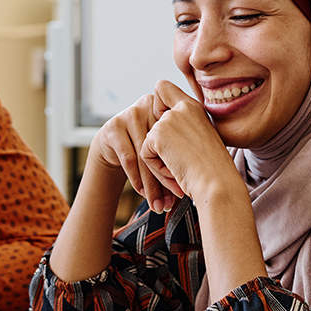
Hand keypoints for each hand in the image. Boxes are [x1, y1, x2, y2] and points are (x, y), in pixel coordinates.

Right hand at [87, 93, 182, 212]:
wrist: (114, 144)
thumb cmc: (148, 147)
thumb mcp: (165, 144)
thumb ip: (179, 154)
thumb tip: (196, 186)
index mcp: (168, 107)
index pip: (177, 138)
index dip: (181, 164)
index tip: (185, 189)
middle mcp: (149, 106)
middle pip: (160, 147)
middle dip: (167, 178)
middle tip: (174, 201)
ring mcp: (129, 114)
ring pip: (145, 155)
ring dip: (152, 184)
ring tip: (158, 204)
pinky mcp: (113, 127)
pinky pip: (128, 157)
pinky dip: (137, 178)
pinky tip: (142, 193)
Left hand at [140, 81, 240, 203]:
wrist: (218, 183)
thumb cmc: (213, 170)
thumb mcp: (201, 140)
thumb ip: (182, 128)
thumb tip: (157, 131)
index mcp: (194, 107)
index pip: (162, 87)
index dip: (157, 106)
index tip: (170, 130)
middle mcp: (182, 106)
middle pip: (151, 120)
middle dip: (159, 146)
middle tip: (181, 161)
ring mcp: (169, 119)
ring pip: (148, 141)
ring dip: (160, 160)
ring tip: (182, 169)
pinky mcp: (158, 134)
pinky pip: (145, 154)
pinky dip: (157, 168)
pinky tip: (176, 171)